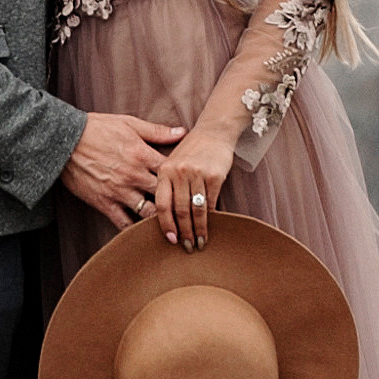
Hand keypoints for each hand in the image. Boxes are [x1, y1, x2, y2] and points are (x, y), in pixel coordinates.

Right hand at [61, 109, 185, 231]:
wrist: (65, 140)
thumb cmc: (98, 128)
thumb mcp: (130, 124)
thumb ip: (158, 132)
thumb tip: (183, 132)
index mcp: (143, 155)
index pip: (174, 172)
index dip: (184, 179)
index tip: (190, 184)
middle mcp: (134, 176)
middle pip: (166, 195)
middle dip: (177, 202)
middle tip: (187, 210)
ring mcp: (119, 192)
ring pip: (148, 213)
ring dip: (160, 219)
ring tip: (171, 225)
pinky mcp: (104, 203)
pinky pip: (123, 223)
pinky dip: (134, 230)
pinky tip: (143, 233)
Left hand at [152, 120, 238, 252]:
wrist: (214, 131)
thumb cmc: (191, 150)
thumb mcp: (172, 162)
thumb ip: (167, 185)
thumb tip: (164, 218)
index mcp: (165, 170)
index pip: (162, 204)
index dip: (166, 225)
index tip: (170, 240)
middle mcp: (179, 172)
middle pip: (180, 210)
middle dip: (184, 233)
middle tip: (187, 247)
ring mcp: (197, 173)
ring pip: (196, 209)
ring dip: (199, 229)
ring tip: (200, 242)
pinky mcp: (215, 175)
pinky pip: (211, 202)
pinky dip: (212, 217)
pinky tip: (213, 226)